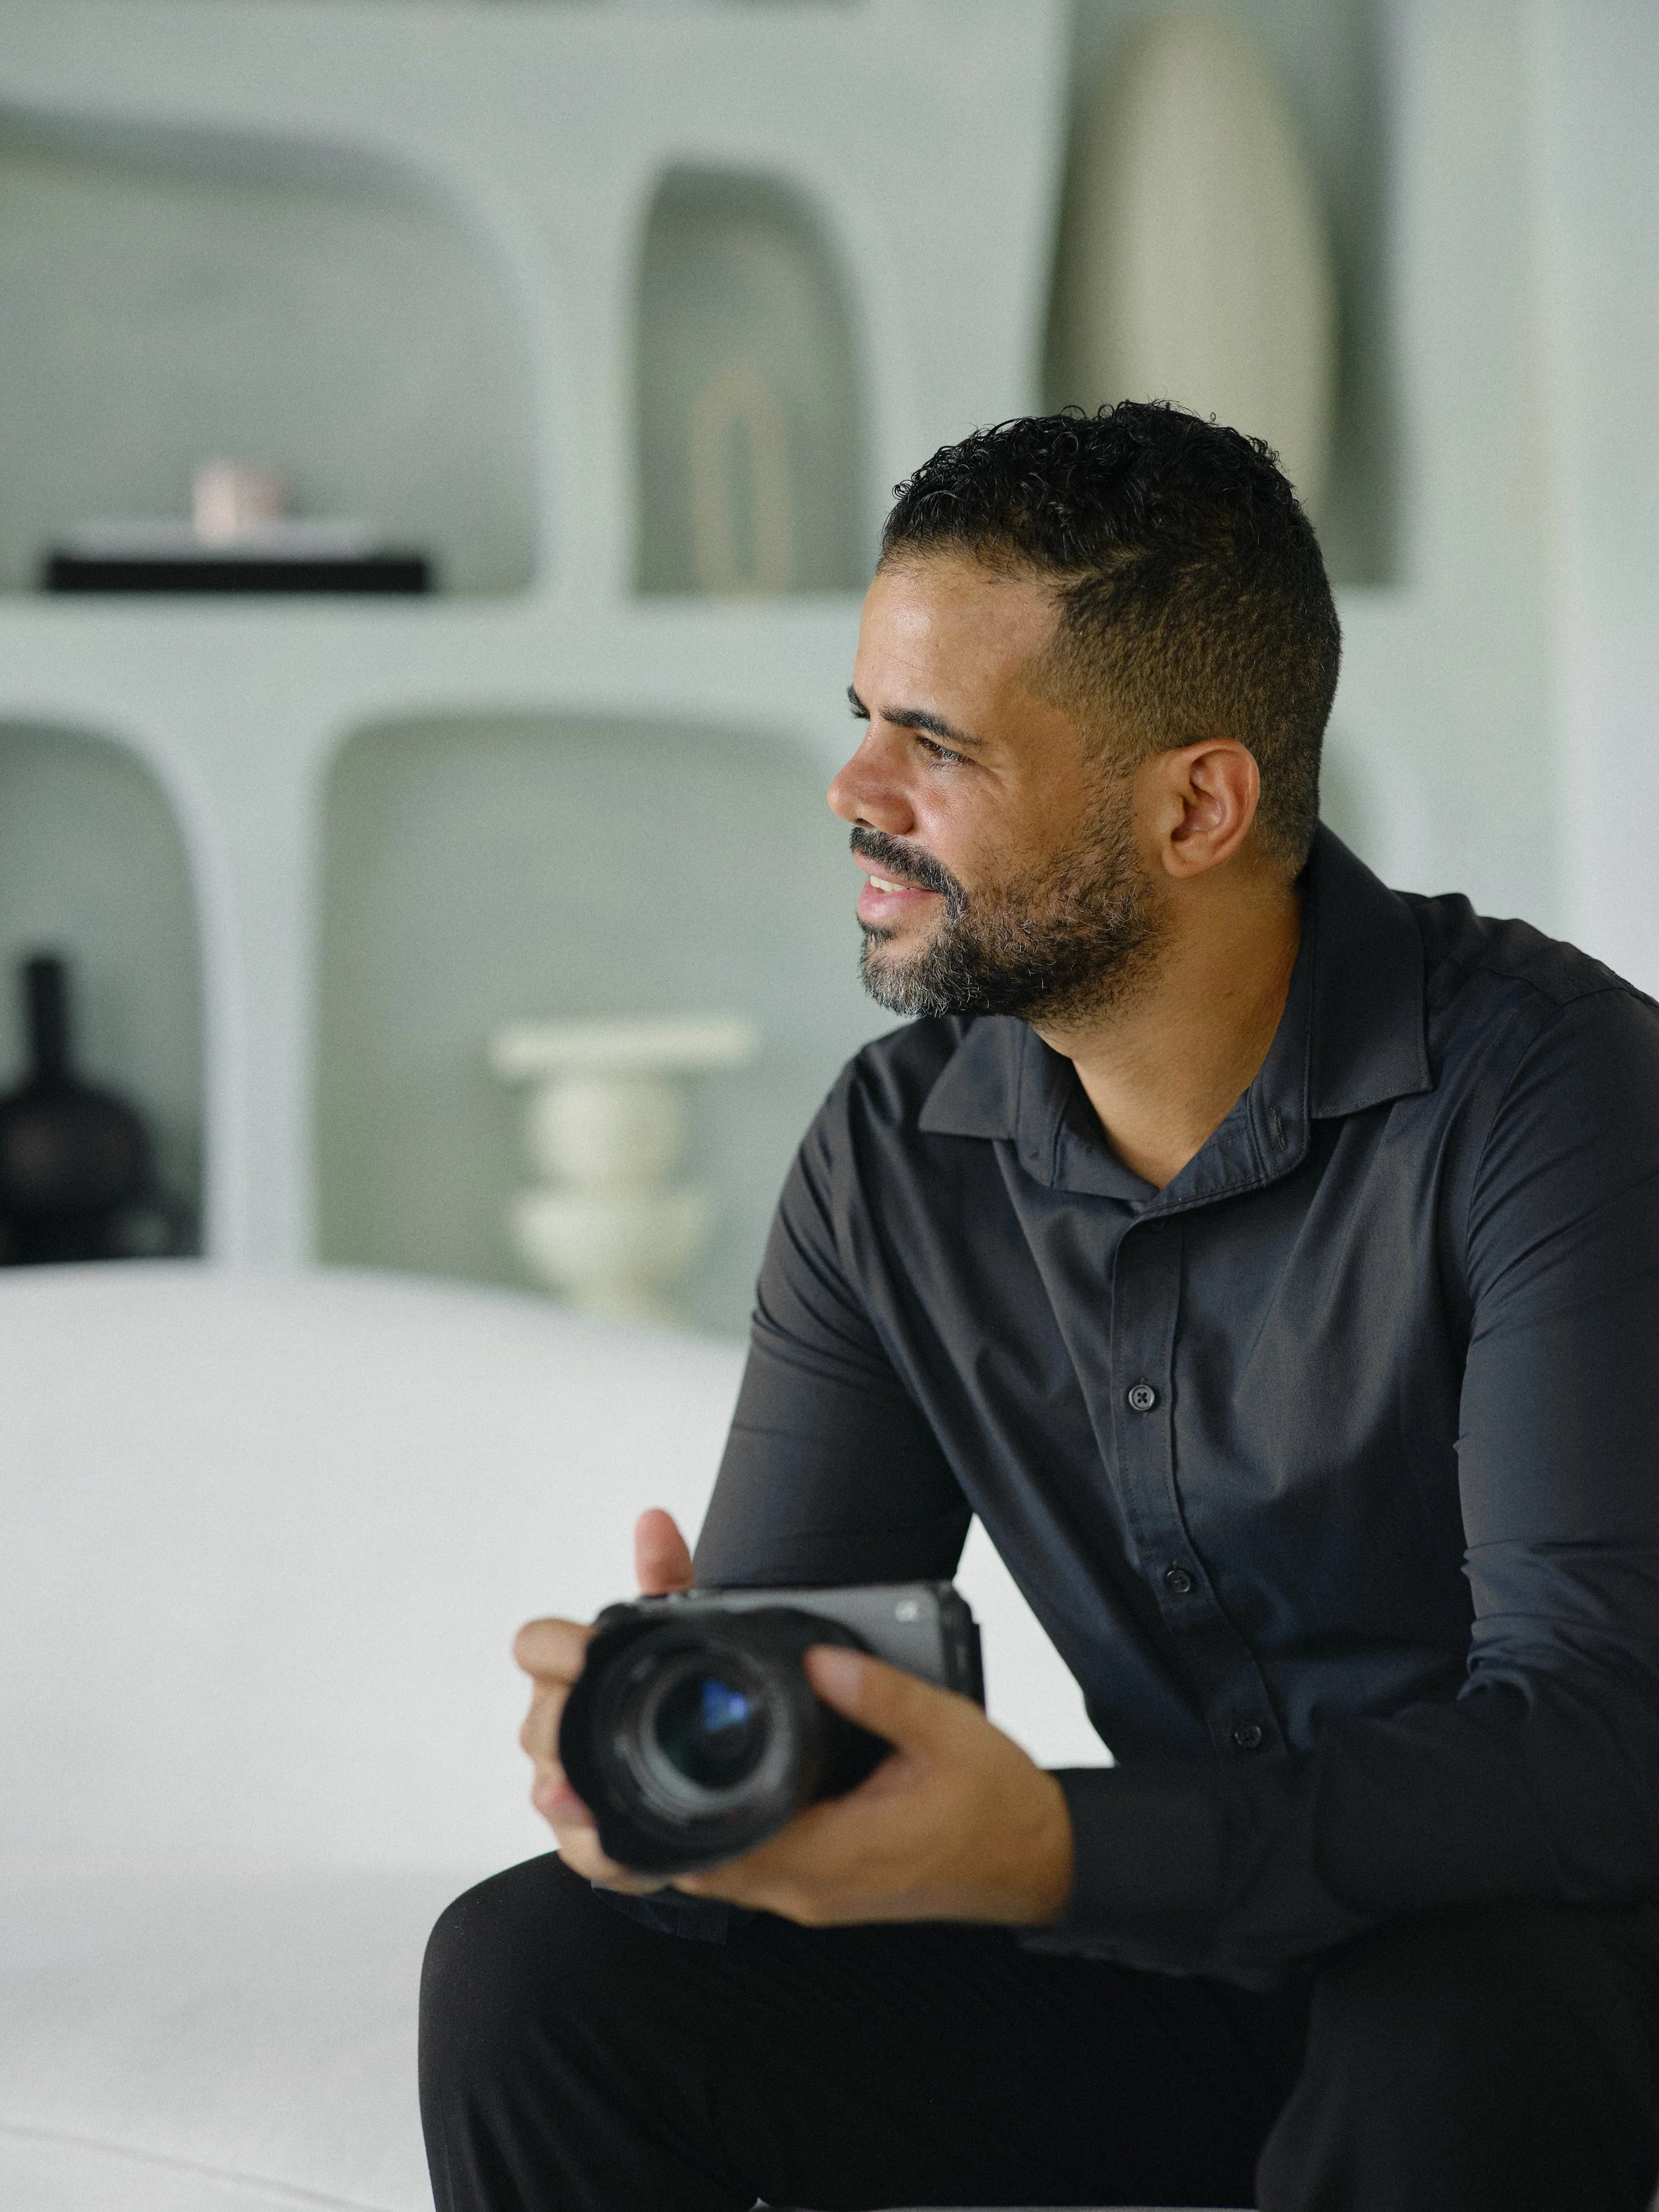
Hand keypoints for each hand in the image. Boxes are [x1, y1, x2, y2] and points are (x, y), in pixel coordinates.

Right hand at [515, 1507, 693, 1893]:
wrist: (680, 1776)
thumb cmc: (661, 1693)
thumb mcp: (671, 1634)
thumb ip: (664, 1578)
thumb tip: (654, 1518)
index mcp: (565, 1673)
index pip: (534, 1646)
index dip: (554, 1648)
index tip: (585, 1651)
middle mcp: (550, 1729)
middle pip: (539, 1722)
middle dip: (568, 1724)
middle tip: (610, 1723)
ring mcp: (560, 1789)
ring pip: (552, 1787)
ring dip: (575, 1790)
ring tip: (597, 1795)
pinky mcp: (582, 1842)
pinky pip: (582, 1848)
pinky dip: (600, 1848)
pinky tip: (620, 1845)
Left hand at [676, 1644, 1073, 1927]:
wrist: (1039, 1862)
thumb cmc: (999, 1805)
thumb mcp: (947, 1731)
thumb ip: (880, 1692)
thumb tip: (819, 1658)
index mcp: (836, 1855)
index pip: (721, 1853)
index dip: (669, 1816)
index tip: (643, 1766)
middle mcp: (813, 1889)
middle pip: (704, 1865)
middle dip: (666, 1815)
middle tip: (645, 1747)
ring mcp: (817, 1896)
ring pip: (725, 1870)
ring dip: (696, 1825)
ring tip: (679, 1757)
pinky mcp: (827, 1889)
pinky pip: (755, 1868)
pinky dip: (729, 1833)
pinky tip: (731, 1784)